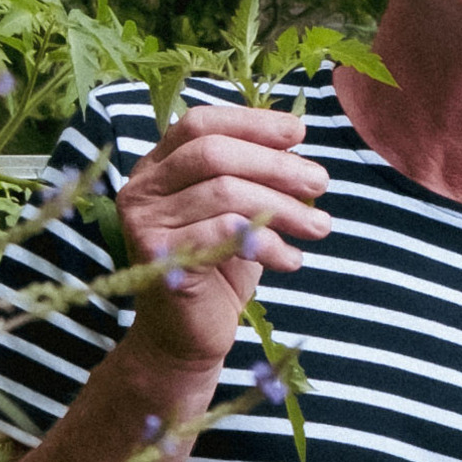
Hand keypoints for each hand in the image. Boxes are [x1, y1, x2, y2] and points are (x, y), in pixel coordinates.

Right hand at [115, 103, 331, 370]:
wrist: (186, 337)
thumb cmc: (218, 268)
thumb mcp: (238, 212)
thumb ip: (252, 174)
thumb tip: (295, 139)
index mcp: (156, 166)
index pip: (200, 123)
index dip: (251, 123)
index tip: (299, 133)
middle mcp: (141, 188)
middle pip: (213, 153)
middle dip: (275, 165)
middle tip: (320, 182)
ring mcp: (145, 222)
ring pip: (224, 193)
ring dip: (284, 208)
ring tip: (320, 227)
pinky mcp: (160, 258)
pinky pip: (225, 234)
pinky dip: (269, 243)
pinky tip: (291, 260)